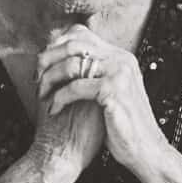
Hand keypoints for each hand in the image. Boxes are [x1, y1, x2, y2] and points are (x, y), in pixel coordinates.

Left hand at [37, 25, 168, 175]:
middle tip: (36, 79)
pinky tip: (53, 110)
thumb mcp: (109, 92)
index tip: (42, 66)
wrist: (145, 149)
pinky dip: (59, 98)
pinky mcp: (113, 91)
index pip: (81, 33)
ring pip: (72, 64)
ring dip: (50, 80)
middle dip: (48, 60)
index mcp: (120, 57)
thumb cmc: (122, 125)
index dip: (56, 46)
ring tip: (42, 95)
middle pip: (73, 44)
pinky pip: (75, 87)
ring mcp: (119, 73)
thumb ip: (93, 75)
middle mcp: (121, 59)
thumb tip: (61, 63)